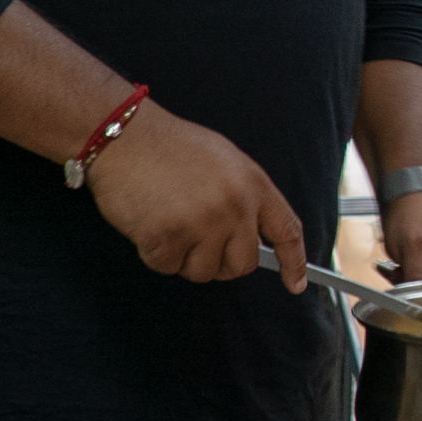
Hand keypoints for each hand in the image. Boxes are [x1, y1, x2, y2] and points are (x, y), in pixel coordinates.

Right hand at [86, 100, 308, 290]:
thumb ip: (244, 197)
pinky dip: (156, 254)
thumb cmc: (172, 147)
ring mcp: (202, 223)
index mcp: (254, 185)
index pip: (287, 231)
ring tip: (171, 223)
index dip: (294, 262)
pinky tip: (150, 224)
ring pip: (204, 272)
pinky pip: (167, 267)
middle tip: (198, 241)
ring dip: (185, 258)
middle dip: (221, 262)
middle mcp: (235, 207)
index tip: (296, 284)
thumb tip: (250, 235)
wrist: (125, 136)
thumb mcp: (226, 162)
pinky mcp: (167, 237)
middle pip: (242, 265)